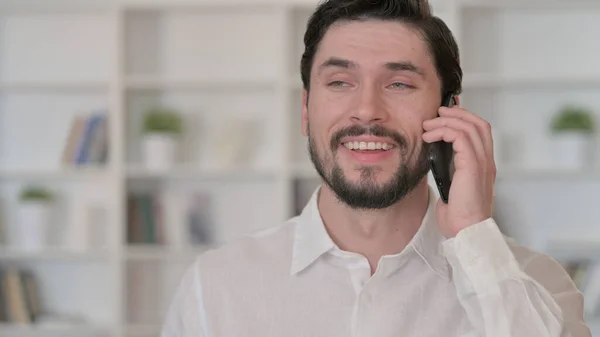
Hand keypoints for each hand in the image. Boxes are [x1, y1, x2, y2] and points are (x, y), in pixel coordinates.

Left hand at [422, 105, 495, 237]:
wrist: (466, 232)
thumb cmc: (458, 216)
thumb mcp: (452, 187)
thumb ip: (450, 171)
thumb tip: (436, 157)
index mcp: (484, 165)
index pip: (480, 132)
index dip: (465, 118)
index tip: (445, 115)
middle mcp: (487, 161)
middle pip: (479, 124)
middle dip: (457, 114)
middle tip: (436, 113)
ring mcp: (482, 163)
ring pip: (470, 127)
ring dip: (446, 121)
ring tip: (428, 125)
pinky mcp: (473, 167)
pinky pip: (461, 138)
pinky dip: (444, 132)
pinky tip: (429, 137)